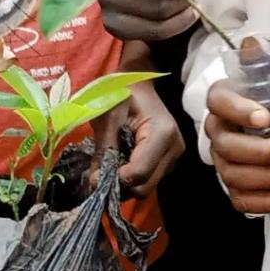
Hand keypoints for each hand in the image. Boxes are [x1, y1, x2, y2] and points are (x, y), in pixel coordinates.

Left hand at [91, 80, 184, 197]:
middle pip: (144, 186)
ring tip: (111, 164)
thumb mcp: (108, 117)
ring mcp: (173, 156)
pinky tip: (122, 162)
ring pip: (146, 187)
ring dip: (125, 183)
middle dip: (119, 184)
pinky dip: (132, 178)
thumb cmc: (122, 93)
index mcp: (162, 133)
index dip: (115, 179)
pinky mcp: (168, 161)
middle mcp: (174, 148)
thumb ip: (104, 150)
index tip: (96, 174)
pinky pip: (148, 180)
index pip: (140, 173)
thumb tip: (95, 183)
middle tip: (101, 171)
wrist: (138, 83)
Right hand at [205, 65, 269, 214]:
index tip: (266, 118)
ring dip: (263, 177)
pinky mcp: (232, 180)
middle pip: (226, 145)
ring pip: (231, 174)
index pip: (219, 102)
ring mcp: (221, 157)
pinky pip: (240, 198)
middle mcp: (217, 128)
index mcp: (223, 96)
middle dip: (259, 152)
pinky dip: (264, 201)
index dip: (239, 111)